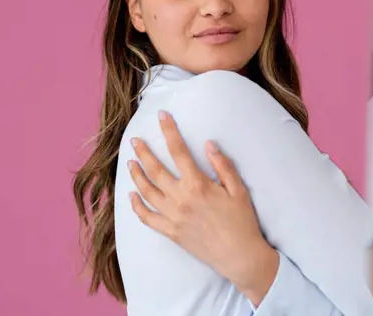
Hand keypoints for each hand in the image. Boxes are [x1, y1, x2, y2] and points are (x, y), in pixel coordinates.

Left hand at [128, 111, 277, 305]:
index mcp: (198, 185)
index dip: (169, 131)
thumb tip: (208, 144)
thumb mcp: (238, 189)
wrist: (239, 256)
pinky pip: (147, 218)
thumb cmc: (242, 221)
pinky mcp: (170, 232)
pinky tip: (131, 196)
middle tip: (135, 140)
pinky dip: (136, 206)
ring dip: (136, 175)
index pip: (178, 151)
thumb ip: (222, 165)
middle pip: (155, 170)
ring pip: (146, 192)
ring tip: (130, 163)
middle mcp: (180, 199)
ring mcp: (173, 217)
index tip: (162, 116)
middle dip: (143, 152)